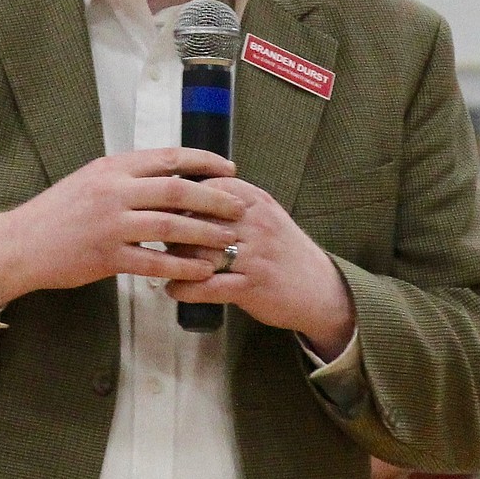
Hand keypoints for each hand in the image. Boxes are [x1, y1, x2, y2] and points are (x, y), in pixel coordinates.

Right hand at [0, 148, 242, 311]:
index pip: (169, 158)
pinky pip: (153, 261)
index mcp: (112, 167)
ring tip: (229, 241)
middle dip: (215, 199)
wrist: (20, 244)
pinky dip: (181, 266)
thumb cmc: (58, 213)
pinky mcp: (105, 256)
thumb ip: (127, 177)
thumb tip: (169, 173)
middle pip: (176, 190)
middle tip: (240, 207)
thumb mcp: (91, 180)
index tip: (230, 169)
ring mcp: (109, 224)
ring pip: (169, 226)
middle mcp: (113, 191)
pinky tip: (201, 271)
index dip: (205, 162)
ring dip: (204, 234)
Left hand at [166, 178, 355, 359]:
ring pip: (199, 252)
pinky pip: (209, 286)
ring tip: (162, 264)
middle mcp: (256, 224)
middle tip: (158, 240)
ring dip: (174, 260)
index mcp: (256, 202)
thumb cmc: (283, 251)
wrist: (321, 288)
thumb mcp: (264, 215)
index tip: (166, 209)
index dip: (181, 199)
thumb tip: (182, 195)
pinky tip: (173, 290)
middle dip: (172, 231)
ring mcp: (255, 256)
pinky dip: (185, 289)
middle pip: (198, 220)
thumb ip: (231, 203)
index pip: (208, 188)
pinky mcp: (252, 286)